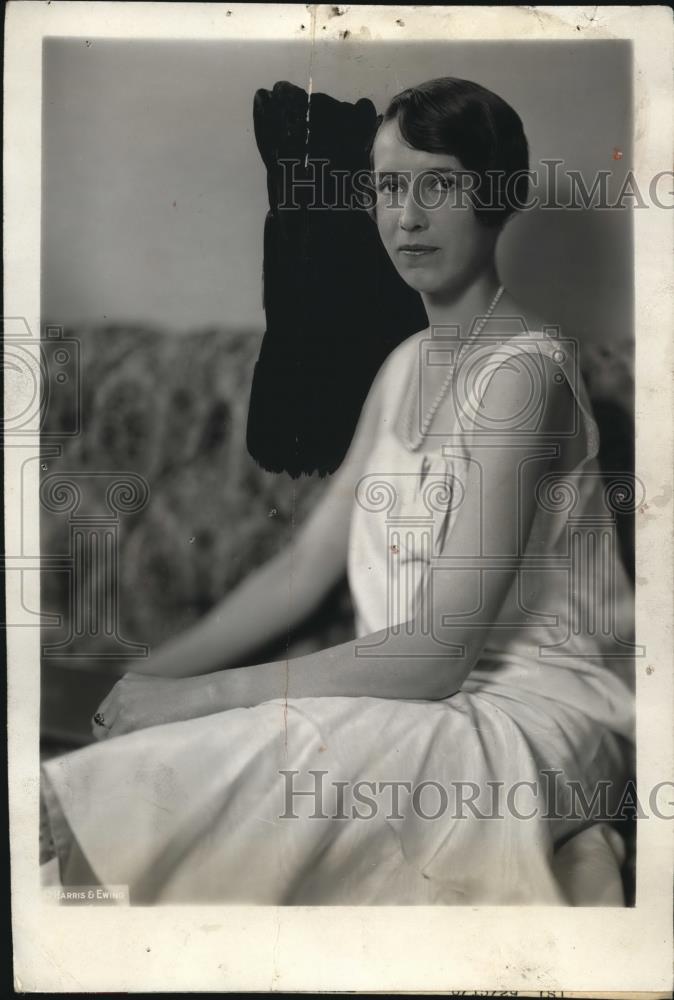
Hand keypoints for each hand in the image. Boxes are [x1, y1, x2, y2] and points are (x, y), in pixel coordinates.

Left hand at [91, 672, 207, 740]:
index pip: (103, 714)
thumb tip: (112, 733)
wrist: (201, 697)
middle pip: (100, 724)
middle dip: (112, 736)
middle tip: (132, 746)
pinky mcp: (129, 720)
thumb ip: (132, 706)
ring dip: (120, 743)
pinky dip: (126, 749)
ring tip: (140, 747)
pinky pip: (116, 743)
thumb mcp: (152, 694)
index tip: (125, 738)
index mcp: (124, 683)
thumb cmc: (183, 701)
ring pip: (107, 736)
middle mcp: (120, 691)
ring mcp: (123, 705)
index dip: (111, 728)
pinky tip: (143, 747)